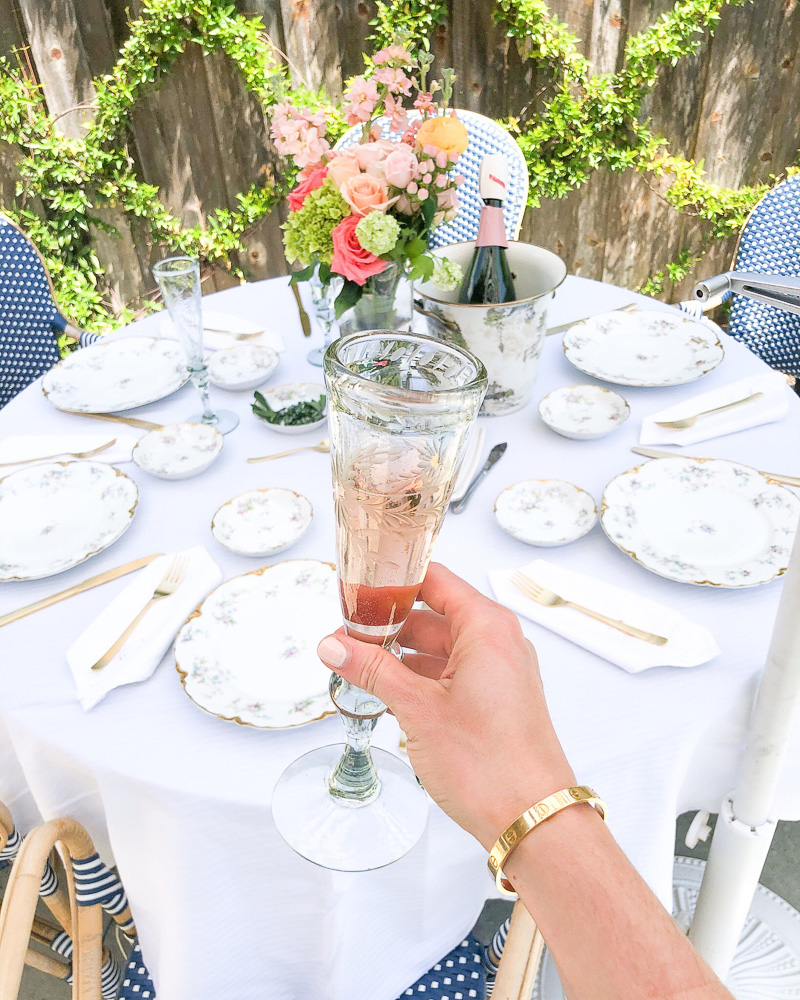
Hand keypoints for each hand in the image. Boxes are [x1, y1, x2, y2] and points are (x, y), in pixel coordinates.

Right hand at [316, 562, 575, 848]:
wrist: (532, 820)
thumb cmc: (490, 764)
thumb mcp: (418, 709)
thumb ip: (372, 670)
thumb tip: (334, 646)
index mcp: (487, 627)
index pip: (434, 579)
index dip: (393, 579)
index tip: (357, 587)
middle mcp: (499, 642)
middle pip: (434, 613)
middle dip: (389, 623)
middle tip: (346, 633)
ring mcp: (500, 672)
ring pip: (441, 647)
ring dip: (401, 655)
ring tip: (359, 665)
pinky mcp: (497, 700)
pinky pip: (452, 673)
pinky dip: (421, 678)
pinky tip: (388, 693)